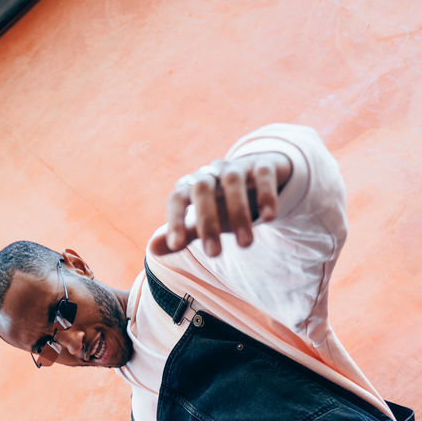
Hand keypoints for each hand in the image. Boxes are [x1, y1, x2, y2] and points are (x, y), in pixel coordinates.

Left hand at [151, 151, 292, 256]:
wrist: (257, 177)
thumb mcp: (203, 221)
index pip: (177, 199)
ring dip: (238, 213)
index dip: (174, 221)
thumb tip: (152, 249)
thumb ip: (183, 233)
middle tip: (214, 255)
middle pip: (202, 188)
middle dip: (207, 222)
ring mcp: (237, 166)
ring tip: (245, 245)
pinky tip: (269, 218)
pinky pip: (263, 173)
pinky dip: (265, 194)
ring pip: (233, 181)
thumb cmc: (223, 204)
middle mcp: (212, 172)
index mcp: (192, 186)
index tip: (176, 246)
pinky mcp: (264, 164)